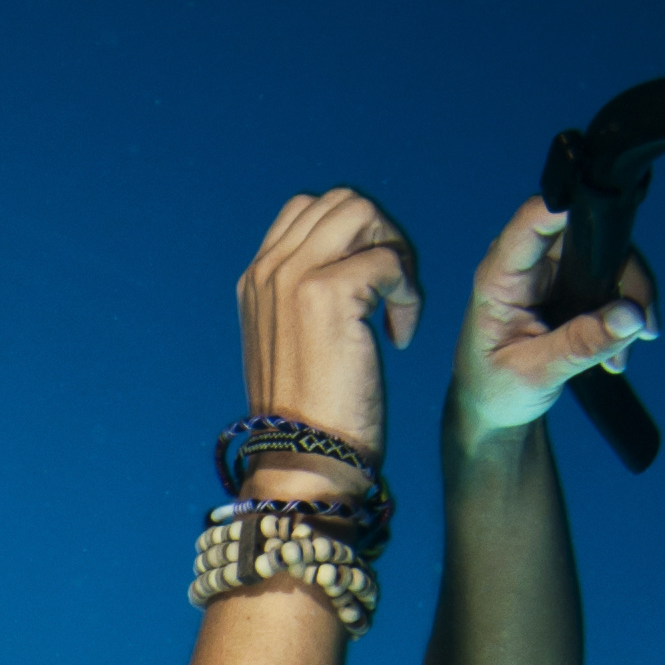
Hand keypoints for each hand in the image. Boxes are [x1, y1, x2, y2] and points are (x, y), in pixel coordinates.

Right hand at [236, 188, 423, 470]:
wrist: (303, 462)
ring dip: (396, 255)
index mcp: (257, 280)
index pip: (309, 210)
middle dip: (382, 237)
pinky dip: (407, 296)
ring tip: (397, 308)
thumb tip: (357, 261)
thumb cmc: (310, 418)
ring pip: (364, 215)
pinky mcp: (328, 294)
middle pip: (342, 202)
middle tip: (394, 290)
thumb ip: (308, 297)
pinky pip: (388, 261)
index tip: (369, 286)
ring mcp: (295, 278)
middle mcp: (270, 270)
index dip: (355, 234)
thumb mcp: (295, 345)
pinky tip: (399, 337)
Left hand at [451, 197, 657, 445]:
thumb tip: (632, 316)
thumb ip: (580, 345)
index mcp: (501, 275)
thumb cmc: (495, 389)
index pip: (534, 218)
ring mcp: (552, 274)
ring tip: (629, 349)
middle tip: (643, 321)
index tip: (613, 220)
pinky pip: (611, 284)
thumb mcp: (534, 374)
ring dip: (629, 300)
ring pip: (607, 259)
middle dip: (623, 273)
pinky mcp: (571, 289)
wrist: (493, 411)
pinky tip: (621, 353)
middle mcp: (528, 264)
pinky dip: (625, 314)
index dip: (571, 206)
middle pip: (586, 235)